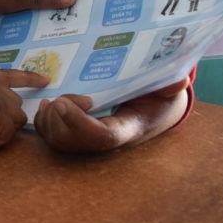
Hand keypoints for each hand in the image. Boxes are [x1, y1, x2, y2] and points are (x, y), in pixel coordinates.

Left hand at [33, 77, 190, 152]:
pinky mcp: (76, 137)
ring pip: (60, 142)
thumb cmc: (157, 96)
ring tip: (55, 100)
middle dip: (61, 119)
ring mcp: (90, 141)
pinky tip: (46, 103)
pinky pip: (52, 138)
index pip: (103, 137)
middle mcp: (106, 141)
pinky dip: (43, 122)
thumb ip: (170, 84)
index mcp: (128, 128)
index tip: (65, 101)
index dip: (80, 123)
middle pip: (74, 141)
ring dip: (50, 120)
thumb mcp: (168, 88)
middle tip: (62, 98)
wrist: (149, 109)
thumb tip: (179, 80)